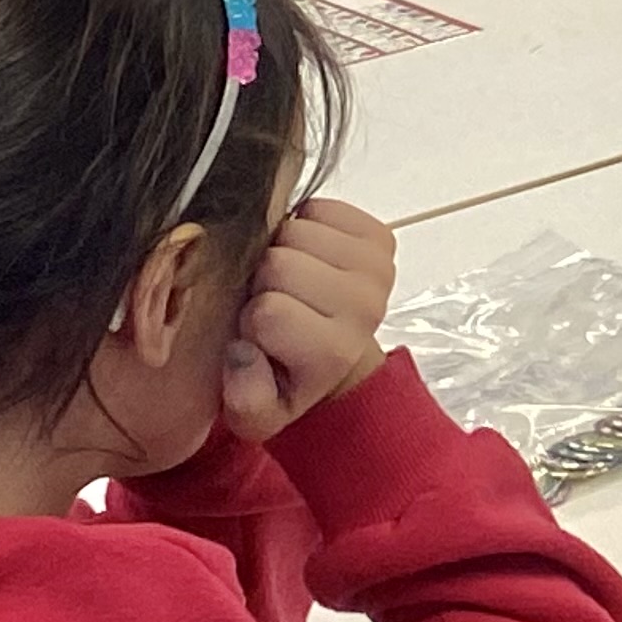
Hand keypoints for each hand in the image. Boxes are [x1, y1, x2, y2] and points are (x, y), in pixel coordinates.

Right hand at [221, 198, 394, 445]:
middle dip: (259, 281)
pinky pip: (317, 207)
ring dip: (277, 249)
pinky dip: (299, 224)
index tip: (256, 334)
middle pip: (277, 262)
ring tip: (286, 280)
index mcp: (334, 352)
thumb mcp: (256, 413)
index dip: (249, 320)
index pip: (267, 312)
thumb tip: (242, 352)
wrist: (333, 357)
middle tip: (269, 301)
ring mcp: (377, 267)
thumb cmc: (285, 380)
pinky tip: (304, 256)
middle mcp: (365, 306)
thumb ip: (244, 398)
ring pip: (294, 229)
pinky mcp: (379, 237)